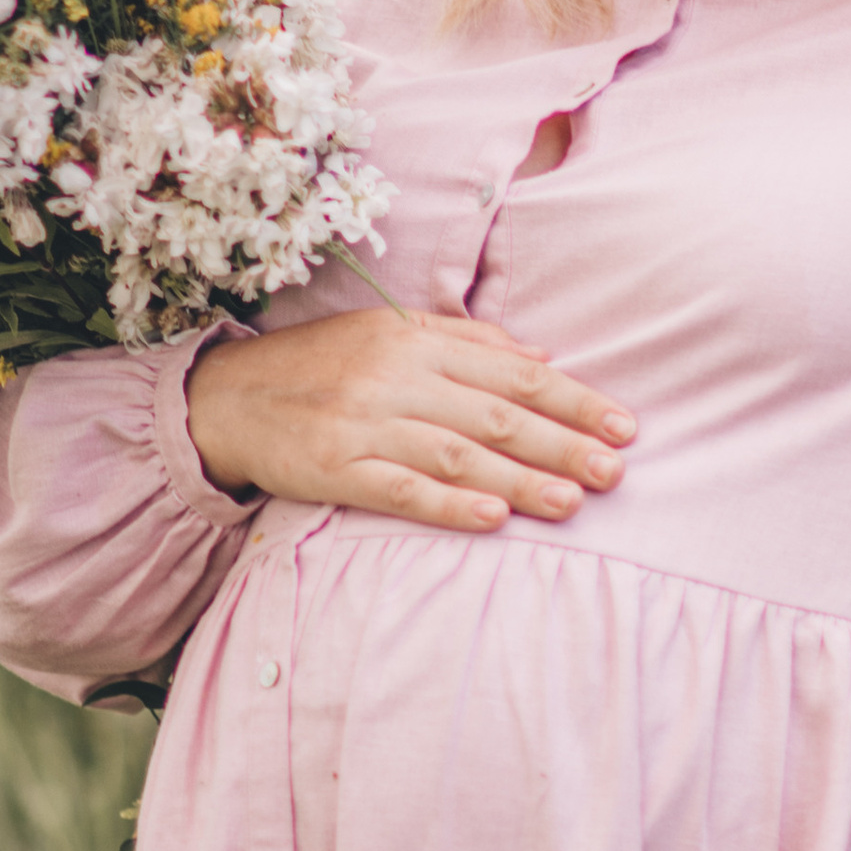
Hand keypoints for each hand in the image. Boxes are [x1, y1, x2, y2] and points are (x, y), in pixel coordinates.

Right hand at [185, 309, 636, 533]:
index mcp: (416, 340)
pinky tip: (493, 519)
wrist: (227, 398)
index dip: (573, 398)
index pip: (513, 370)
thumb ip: (468, 341)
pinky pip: (401, 489)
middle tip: (616, 470)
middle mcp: (395, 377)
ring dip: (520, 479)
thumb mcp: (391, 331)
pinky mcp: (335, 468)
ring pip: (456, 452)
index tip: (623, 424)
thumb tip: (543, 352)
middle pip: (495, 412)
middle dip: (562, 443)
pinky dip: (450, 504)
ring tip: (573, 502)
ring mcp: (364, 424)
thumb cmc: (322, 365)